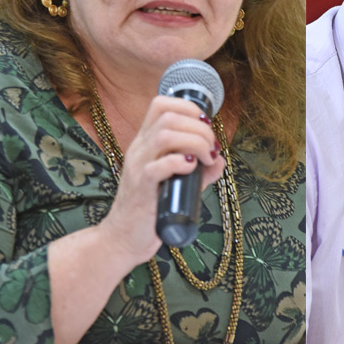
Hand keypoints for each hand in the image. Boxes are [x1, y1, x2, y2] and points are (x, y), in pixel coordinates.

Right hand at [96, 95, 224, 267]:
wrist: (123, 238)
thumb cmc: (149, 210)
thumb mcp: (176, 184)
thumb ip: (198, 172)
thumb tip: (220, 160)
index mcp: (145, 142)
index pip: (161, 104)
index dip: (188, 107)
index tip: (205, 125)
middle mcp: (139, 148)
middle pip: (168, 116)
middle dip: (199, 127)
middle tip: (211, 148)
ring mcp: (138, 166)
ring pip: (165, 135)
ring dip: (194, 142)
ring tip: (205, 158)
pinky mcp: (141, 186)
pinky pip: (159, 165)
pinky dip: (180, 162)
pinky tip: (191, 169)